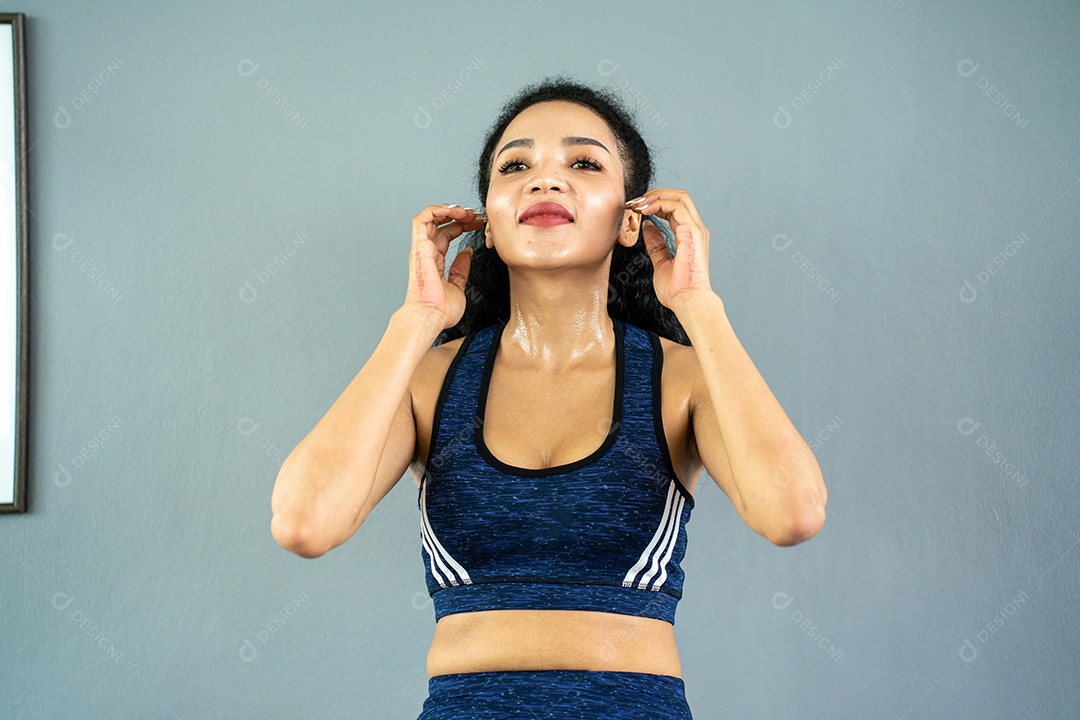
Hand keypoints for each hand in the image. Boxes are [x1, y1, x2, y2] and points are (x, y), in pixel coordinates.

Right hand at [403, 204, 485, 328]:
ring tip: (467, 212)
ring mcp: (422, 248)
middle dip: (460, 215)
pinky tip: (454, 211)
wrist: (430, 317)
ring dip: (449, 210)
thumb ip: (461, 269)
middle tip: (477, 216)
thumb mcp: (458, 286)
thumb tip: (466, 253)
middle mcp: (426, 251)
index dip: (462, 225)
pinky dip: (437, 210)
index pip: (447, 234)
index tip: (478, 224)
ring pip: (431, 216)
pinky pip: (422, 219)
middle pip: (441, 223)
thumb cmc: (440, 310)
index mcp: (434, 260)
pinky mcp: (419, 246)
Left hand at [624, 189, 713, 310]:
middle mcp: (695, 229)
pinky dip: (659, 203)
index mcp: (689, 235)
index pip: (674, 207)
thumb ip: (656, 245)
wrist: (687, 301)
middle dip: (655, 194)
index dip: (654, 203)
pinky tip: (645, 210)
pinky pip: (676, 207)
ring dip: (656, 196)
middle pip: (678, 196)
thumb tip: (648, 228)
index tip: (635, 209)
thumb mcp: (661, 263)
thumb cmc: (678, 290)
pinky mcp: (693, 232)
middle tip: (635, 202)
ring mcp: (696, 229)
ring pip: (679, 197)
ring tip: (638, 204)